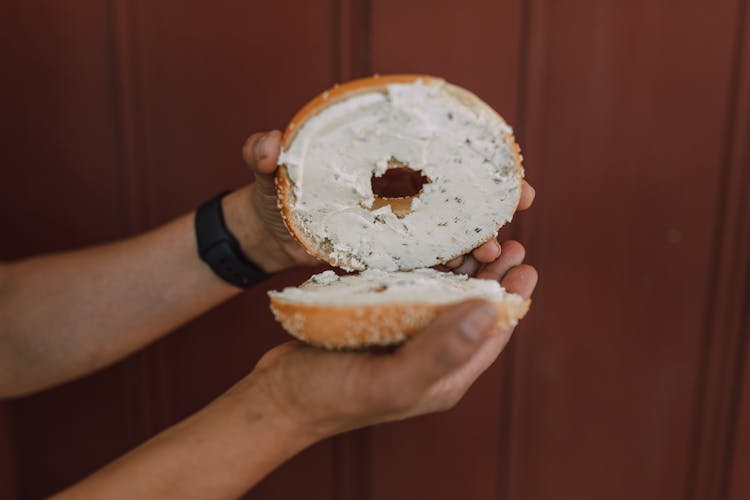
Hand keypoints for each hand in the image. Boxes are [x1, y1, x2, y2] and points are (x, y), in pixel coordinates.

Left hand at [232, 130, 534, 273]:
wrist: (265, 232)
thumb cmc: (270, 193)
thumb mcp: (266, 170)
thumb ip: (261, 151)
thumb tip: (266, 146)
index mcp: (379, 159)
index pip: (435, 153)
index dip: (474, 156)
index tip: (509, 163)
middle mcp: (396, 190)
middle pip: (455, 192)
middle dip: (492, 201)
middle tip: (520, 205)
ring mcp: (395, 226)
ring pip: (448, 231)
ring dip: (477, 240)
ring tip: (496, 250)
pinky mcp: (388, 257)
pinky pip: (425, 264)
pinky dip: (448, 269)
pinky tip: (466, 277)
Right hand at [243, 242, 536, 439]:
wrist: (278, 397)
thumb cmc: (333, 396)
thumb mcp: (393, 379)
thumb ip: (443, 349)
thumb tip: (492, 309)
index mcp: (444, 375)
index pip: (490, 335)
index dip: (511, 299)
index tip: (526, 264)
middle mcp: (429, 354)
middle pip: (470, 310)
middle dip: (492, 276)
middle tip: (507, 239)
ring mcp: (403, 335)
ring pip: (441, 295)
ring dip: (460, 267)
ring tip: (475, 234)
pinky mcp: (377, 318)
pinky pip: (408, 288)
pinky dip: (422, 266)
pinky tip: (426, 243)